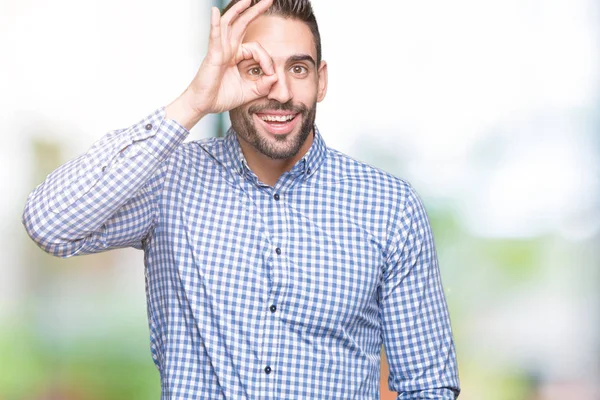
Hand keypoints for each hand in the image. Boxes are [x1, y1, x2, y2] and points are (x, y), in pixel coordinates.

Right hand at [166, 0, 276, 128]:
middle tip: (268, 0)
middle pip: (242, 24)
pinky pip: (214, 37)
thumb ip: (263, 85)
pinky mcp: (212, 55)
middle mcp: (227, 49)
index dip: (267, 60)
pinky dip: (214, 24)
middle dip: (255, 11)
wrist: (203, 105)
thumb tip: (275, 76)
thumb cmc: (221, 97)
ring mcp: (219, 50)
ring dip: (238, 10)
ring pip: (228, 24)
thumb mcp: (249, 92)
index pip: (257, 49)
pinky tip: (214, 11)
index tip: (271, 74)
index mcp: (235, 56)